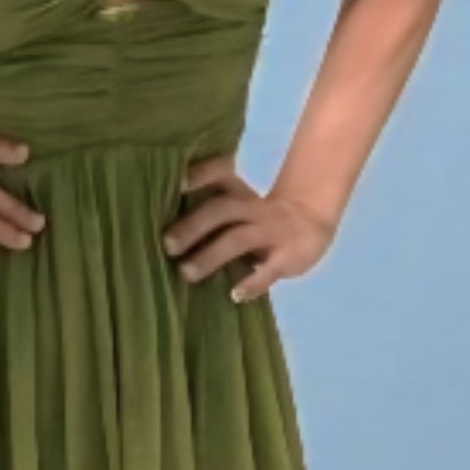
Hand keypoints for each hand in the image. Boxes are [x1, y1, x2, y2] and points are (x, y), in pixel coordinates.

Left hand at [162, 155, 335, 301]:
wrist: (311, 222)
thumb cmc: (257, 217)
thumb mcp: (238, 205)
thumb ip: (208, 211)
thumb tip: (158, 227)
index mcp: (240, 193)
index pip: (220, 174)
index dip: (199, 176)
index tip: (173, 183)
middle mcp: (255, 208)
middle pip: (222, 210)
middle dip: (193, 226)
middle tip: (167, 245)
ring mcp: (273, 231)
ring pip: (239, 239)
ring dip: (211, 256)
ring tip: (186, 273)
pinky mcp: (288, 257)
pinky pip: (269, 271)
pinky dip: (252, 283)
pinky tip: (234, 295)